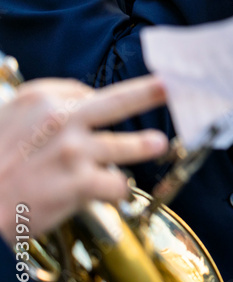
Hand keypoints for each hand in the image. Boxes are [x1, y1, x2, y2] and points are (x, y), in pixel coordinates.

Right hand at [0, 77, 168, 244]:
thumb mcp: (7, 121)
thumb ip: (44, 114)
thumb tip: (80, 106)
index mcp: (40, 99)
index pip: (85, 92)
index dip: (99, 103)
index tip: (116, 103)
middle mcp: (61, 120)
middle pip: (118, 101)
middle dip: (149, 92)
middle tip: (168, 87)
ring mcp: (74, 151)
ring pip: (126, 145)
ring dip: (143, 146)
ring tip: (156, 144)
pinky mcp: (80, 182)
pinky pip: (116, 184)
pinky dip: (115, 191)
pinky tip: (108, 194)